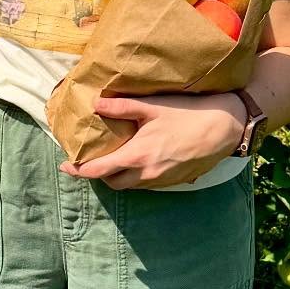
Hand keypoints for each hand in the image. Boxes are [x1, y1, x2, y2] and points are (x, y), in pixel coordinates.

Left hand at [59, 91, 244, 189]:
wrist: (224, 128)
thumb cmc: (188, 114)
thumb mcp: (152, 107)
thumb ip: (122, 107)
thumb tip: (96, 103)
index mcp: (137, 157)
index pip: (99, 171)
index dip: (79, 171)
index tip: (66, 166)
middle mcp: (147, 174)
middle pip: (113, 183)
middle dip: (100, 175)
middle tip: (93, 161)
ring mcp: (162, 180)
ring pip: (132, 185)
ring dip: (120, 176)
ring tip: (116, 159)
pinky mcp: (175, 181)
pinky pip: (149, 184)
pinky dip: (138, 176)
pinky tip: (142, 160)